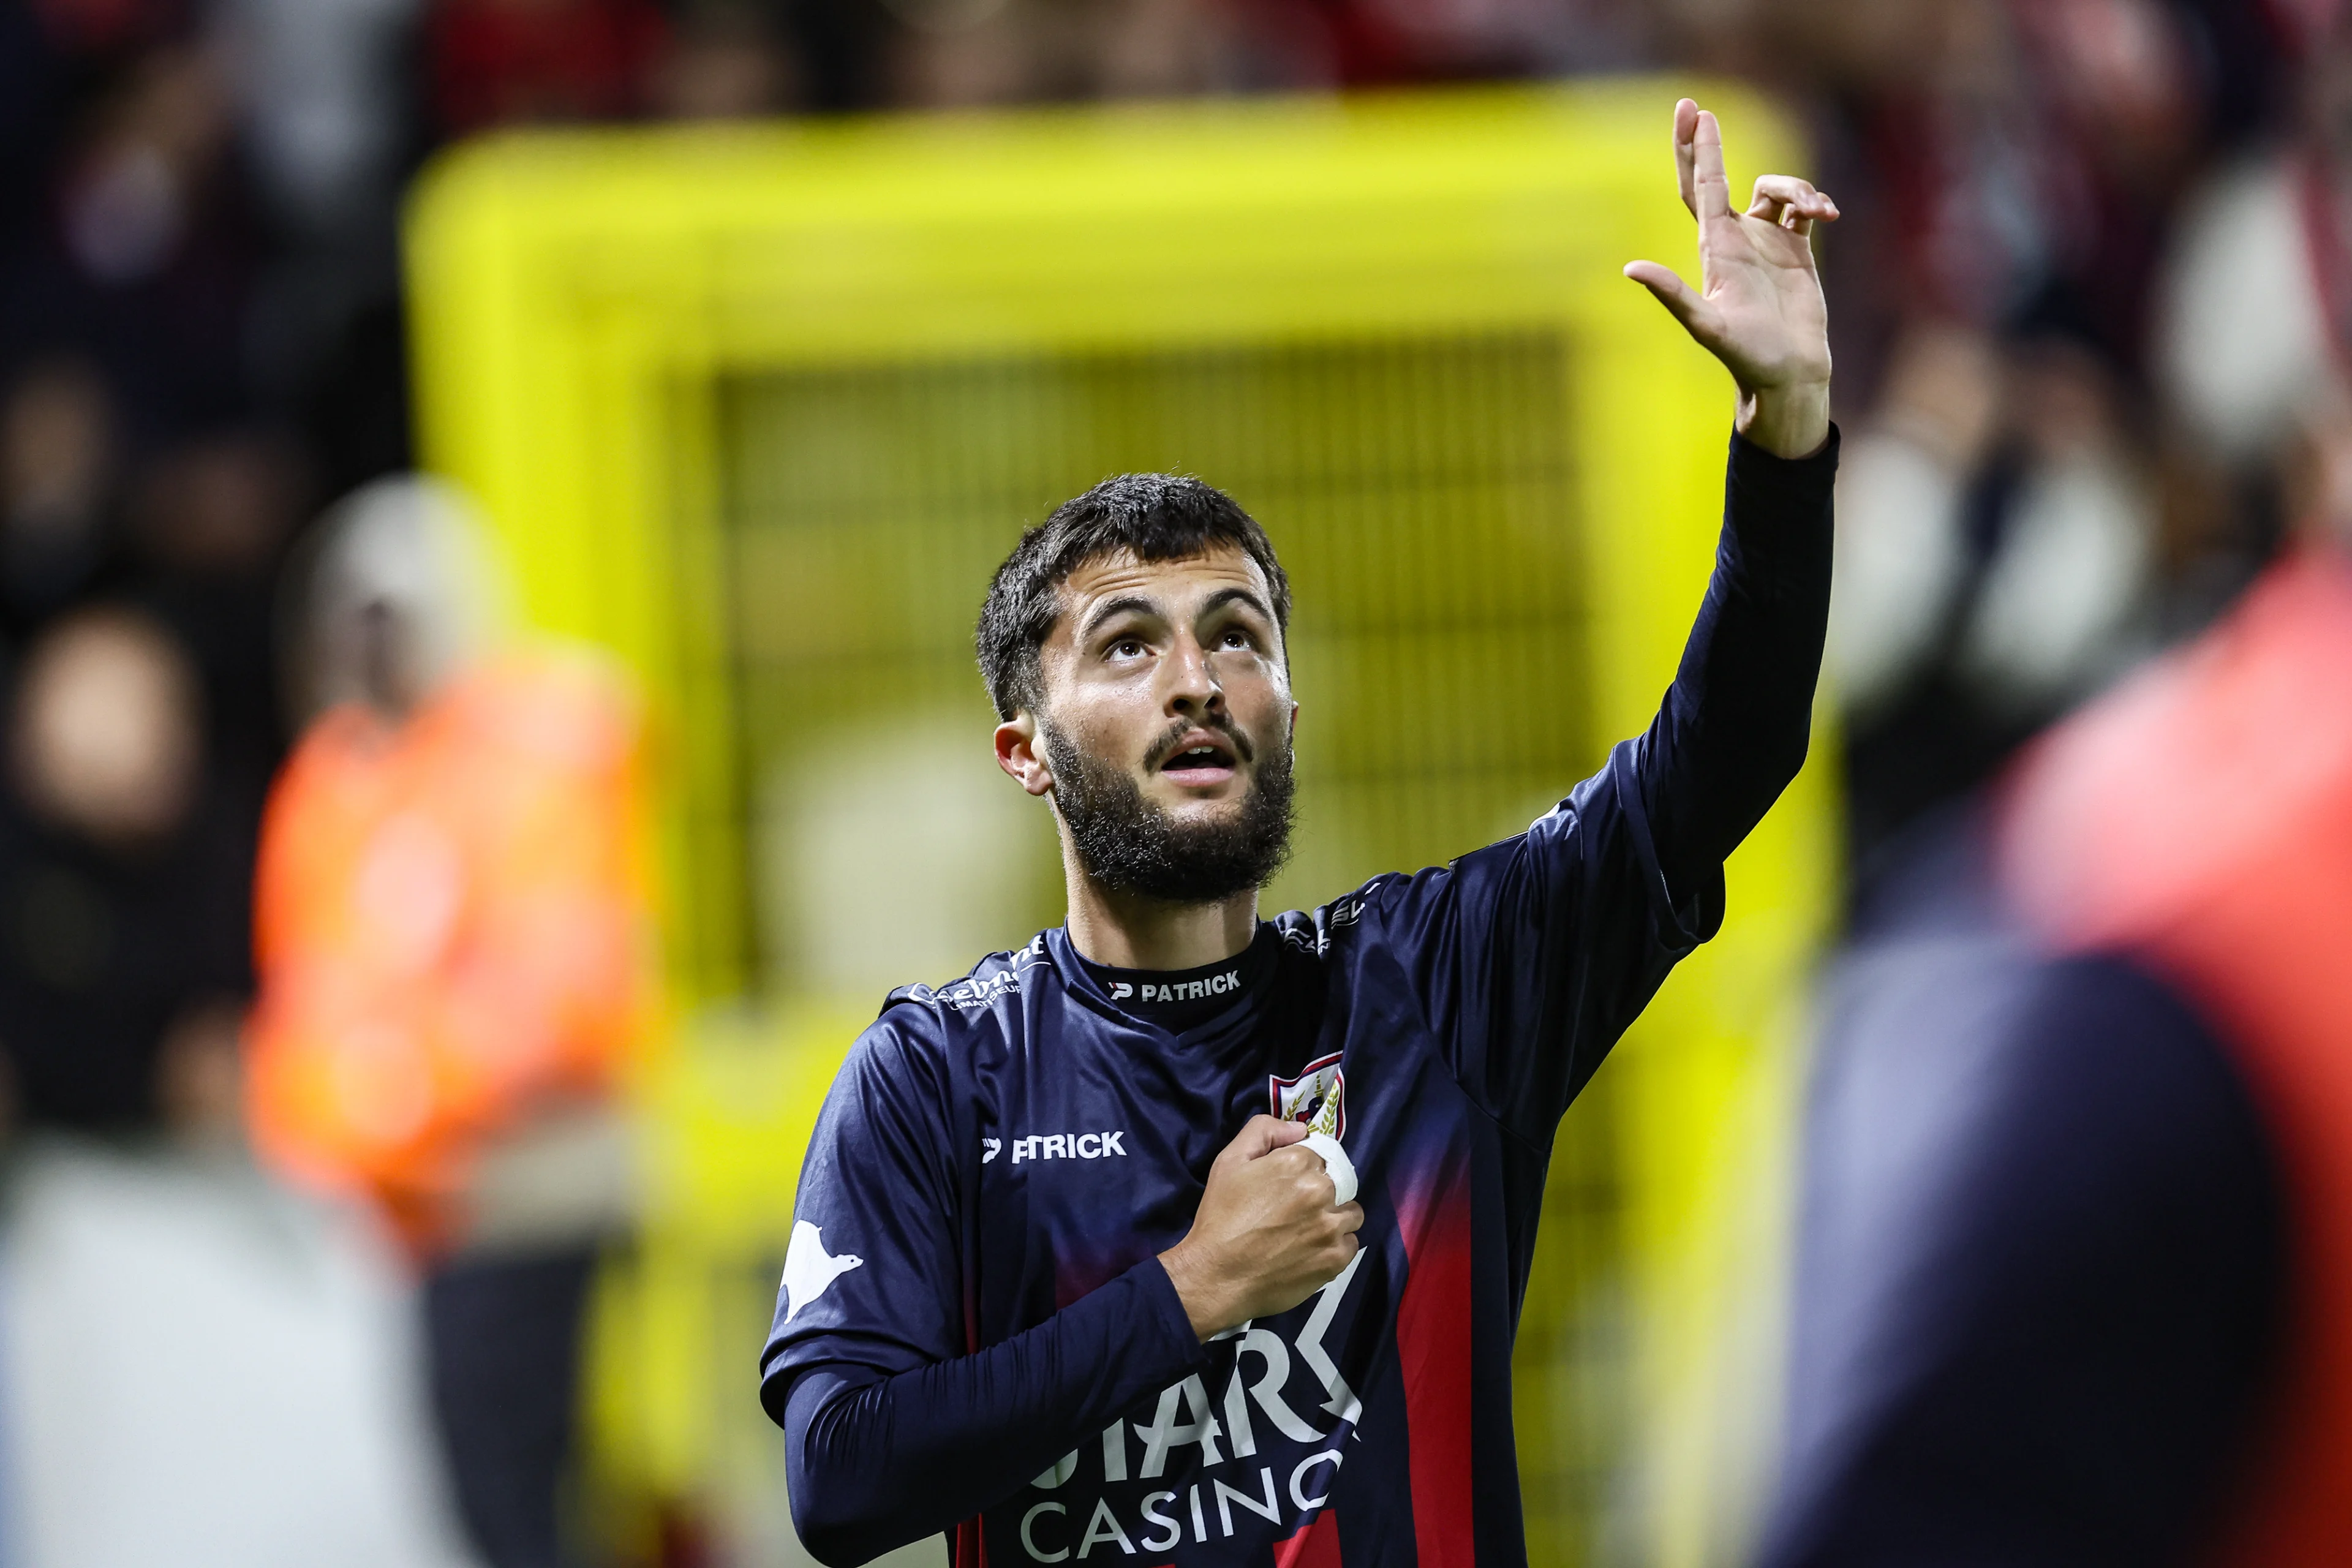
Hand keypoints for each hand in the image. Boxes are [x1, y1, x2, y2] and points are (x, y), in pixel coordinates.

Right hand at [1159, 1115, 1362, 1340]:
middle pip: (1338, 1183)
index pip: (1318, 1157)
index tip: (1286, 1188)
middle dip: (1320, 1193)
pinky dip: (1336, 1246)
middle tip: (1294, 1212)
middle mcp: (1321, 1191)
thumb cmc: (1220, 1217)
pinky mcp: (1336, 1259)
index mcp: (1297, 1163)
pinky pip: (1351, 1243)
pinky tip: (1313, 1251)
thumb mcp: (1229, 1161)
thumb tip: (1301, 1129)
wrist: (1217, 1275)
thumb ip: (1264, 1131)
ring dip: (1335, 1218)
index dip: (1303, 1172)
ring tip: (1308, 1231)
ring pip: (1351, 1213)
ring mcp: (1331, 1227)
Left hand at [1624, 98, 1837, 458]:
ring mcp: (1766, 241)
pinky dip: (1815, 201)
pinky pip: (1804, 207)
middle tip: (1701, 110)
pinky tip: (1827, 214)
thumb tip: (1630, 269)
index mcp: (1715, 247)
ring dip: (1797, 187)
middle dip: (1708, 145)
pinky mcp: (1796, 249)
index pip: (1700, 188)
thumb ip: (1673, 295)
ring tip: (1817, 209)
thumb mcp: (1706, 325)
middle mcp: (1737, 237)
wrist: (1787, 371)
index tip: (1693, 112)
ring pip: (1776, 189)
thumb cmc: (1746, 354)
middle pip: (1719, 178)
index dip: (1696, 151)